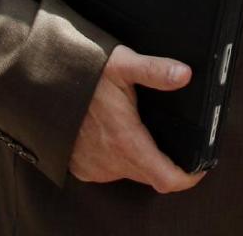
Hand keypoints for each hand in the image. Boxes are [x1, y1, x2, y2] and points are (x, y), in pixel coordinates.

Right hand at [69, 45, 205, 192]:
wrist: (42, 84)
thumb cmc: (82, 73)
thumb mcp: (122, 64)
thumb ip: (155, 70)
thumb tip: (184, 74)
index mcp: (126, 140)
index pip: (165, 177)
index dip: (187, 178)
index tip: (200, 167)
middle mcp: (110, 160)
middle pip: (150, 175)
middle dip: (166, 163)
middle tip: (176, 141)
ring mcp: (94, 166)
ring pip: (129, 172)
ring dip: (140, 158)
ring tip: (144, 131)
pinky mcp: (81, 166)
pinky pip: (109, 169)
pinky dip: (118, 158)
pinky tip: (117, 135)